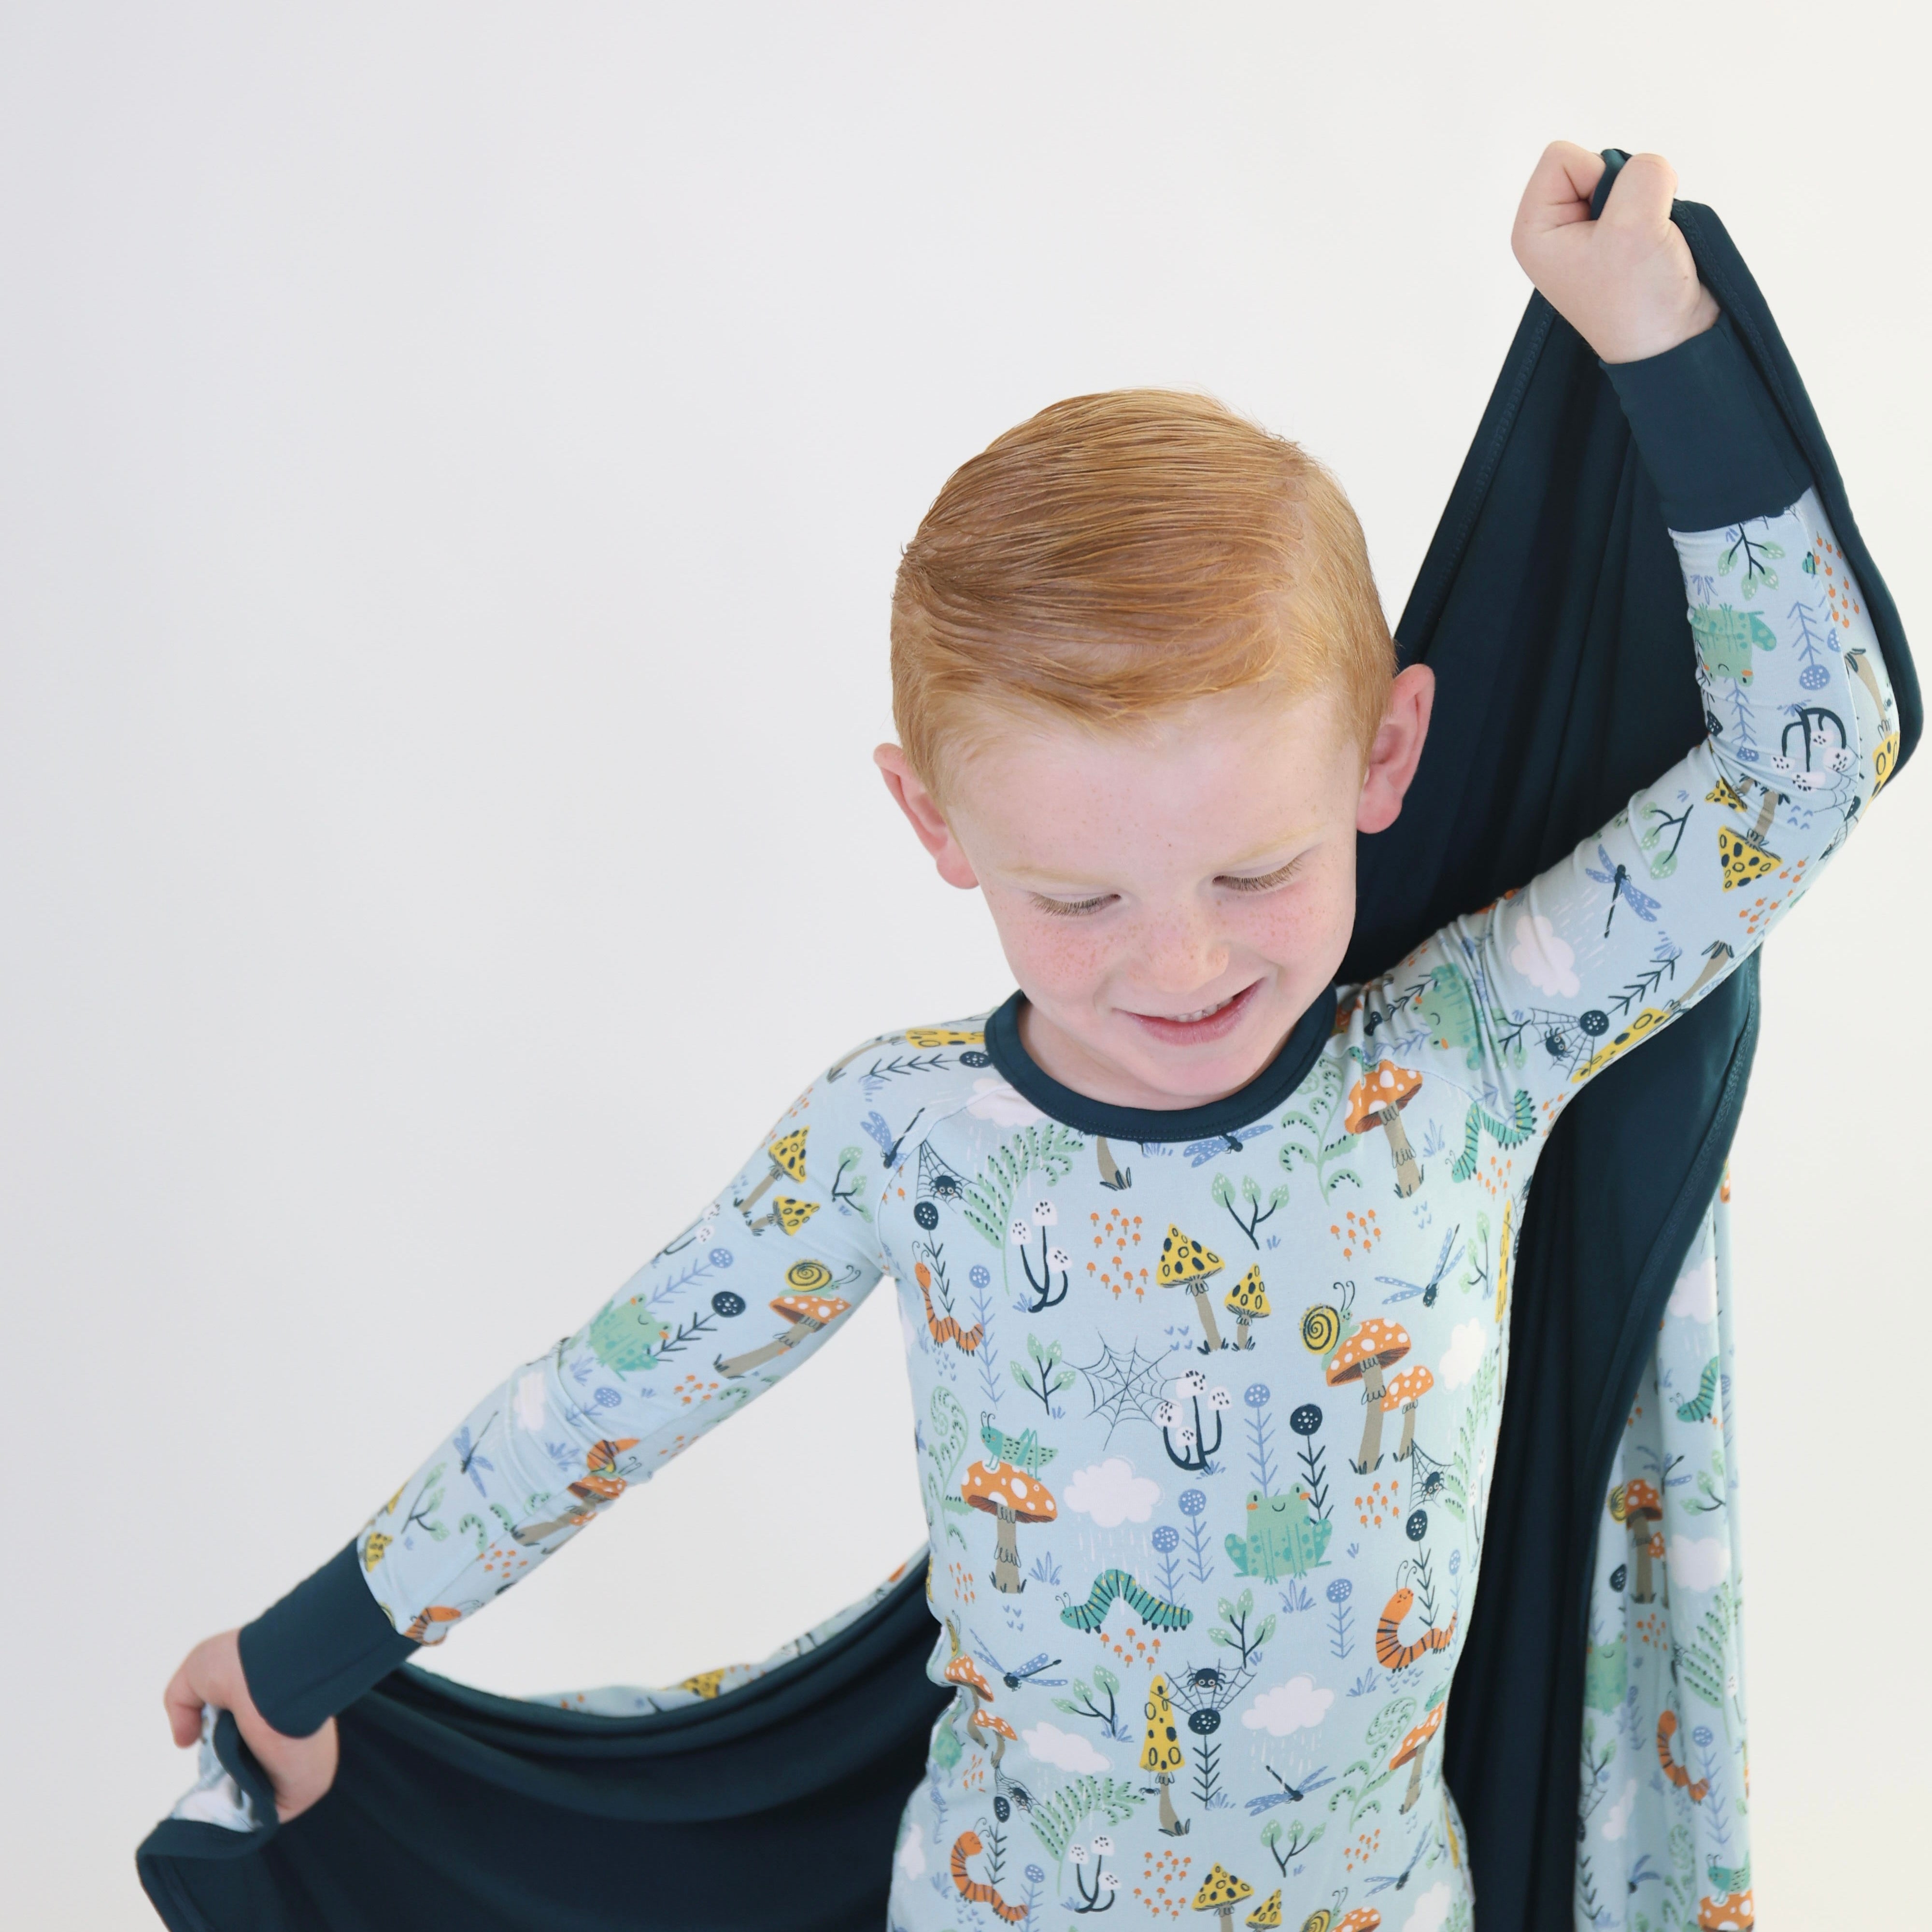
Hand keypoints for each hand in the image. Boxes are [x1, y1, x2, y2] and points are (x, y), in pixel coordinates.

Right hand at [164, 1628, 338, 1822]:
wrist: (276, 1670)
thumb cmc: (242, 1662)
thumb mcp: (198, 1672)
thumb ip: (183, 1705)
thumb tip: (184, 1742)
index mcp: (278, 1705)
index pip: (250, 1738)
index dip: (222, 1749)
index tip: (205, 1754)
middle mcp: (294, 1732)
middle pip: (252, 1769)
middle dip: (225, 1776)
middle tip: (204, 1777)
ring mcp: (302, 1761)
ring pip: (260, 1794)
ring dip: (233, 1796)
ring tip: (209, 1792)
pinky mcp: (307, 1786)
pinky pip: (269, 1814)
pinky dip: (245, 1817)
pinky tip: (221, 1810)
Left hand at [1511, 142, 1719, 363]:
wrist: (1674, 340)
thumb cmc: (1640, 299)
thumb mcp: (1635, 225)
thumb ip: (1640, 173)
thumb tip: (1649, 167)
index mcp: (1534, 230)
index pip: (1560, 155)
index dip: (1597, 176)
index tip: (1610, 223)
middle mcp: (1554, 229)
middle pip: (1593, 160)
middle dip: (1626, 188)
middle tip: (1632, 236)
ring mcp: (1587, 232)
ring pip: (1624, 176)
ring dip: (1647, 201)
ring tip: (1646, 244)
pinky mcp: (1618, 235)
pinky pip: (1643, 193)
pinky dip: (1658, 211)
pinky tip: (1656, 244)